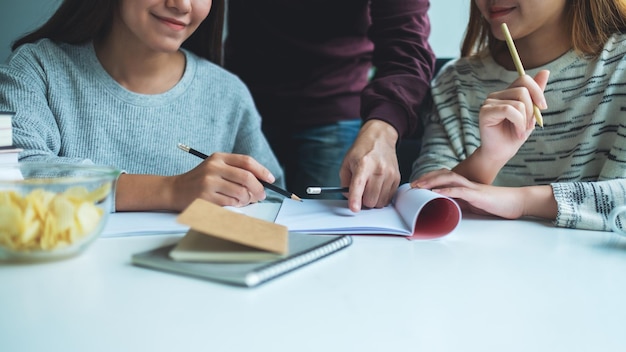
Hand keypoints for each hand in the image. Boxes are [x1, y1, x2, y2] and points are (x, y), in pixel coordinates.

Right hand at [170, 152, 275, 209]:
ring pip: (241, 193)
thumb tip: (262, 182)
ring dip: (246, 200)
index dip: (262, 171)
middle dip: (258, 189)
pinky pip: (230, 204)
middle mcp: (214, 168)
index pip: (246, 161)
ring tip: (243, 200)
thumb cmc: (200, 180)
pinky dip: (236, 206)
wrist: (174, 190)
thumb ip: (236, 170)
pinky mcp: (205, 198)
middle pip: (247, 178)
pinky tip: (232, 204)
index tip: (271, 179)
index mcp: (218, 157)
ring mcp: (209, 183)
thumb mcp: (215, 167)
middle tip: (261, 196)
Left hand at [339, 120, 399, 211]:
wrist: (380, 138)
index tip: (354, 208)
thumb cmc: (362, 150)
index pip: (359, 185)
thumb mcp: (346, 163)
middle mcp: (378, 170)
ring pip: (380, 202)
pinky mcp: (397, 179)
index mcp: (363, 164)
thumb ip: (345, 183)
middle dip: (363, 201)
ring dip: (373, 200)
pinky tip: (377, 187)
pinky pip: (388, 198)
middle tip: (361, 193)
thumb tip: (349, 198)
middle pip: (371, 200)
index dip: (356, 199)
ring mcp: (390, 175)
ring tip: (369, 188)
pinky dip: (381, 197)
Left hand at [411, 168, 555, 219]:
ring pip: (448, 178)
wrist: (515, 202)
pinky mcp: (477, 194)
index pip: (443, 176)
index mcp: (464, 184)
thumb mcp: (472, 204)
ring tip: (419, 187)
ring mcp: (471, 187)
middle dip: (425, 178)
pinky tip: (437, 192)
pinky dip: (447, 190)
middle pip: (442, 174)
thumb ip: (459, 203)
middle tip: (412, 185)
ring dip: (432, 181)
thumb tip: (444, 206)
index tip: (415, 185)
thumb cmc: (494, 204)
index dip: (428, 178)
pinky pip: (460, 190)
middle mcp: (466, 182)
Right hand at [478, 70, 548, 164]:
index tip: (542, 107)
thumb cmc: (514, 135)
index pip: (523, 79)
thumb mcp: (530, 113)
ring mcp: (489, 102)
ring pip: (518, 102)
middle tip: (529, 126)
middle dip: (531, 110)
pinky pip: (509, 110)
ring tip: (521, 131)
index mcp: (507, 93)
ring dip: (525, 120)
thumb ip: (536, 93)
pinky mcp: (485, 112)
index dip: (537, 91)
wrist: (501, 153)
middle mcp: (496, 95)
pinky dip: (518, 123)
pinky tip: (517, 132)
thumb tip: (545, 71)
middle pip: (523, 91)